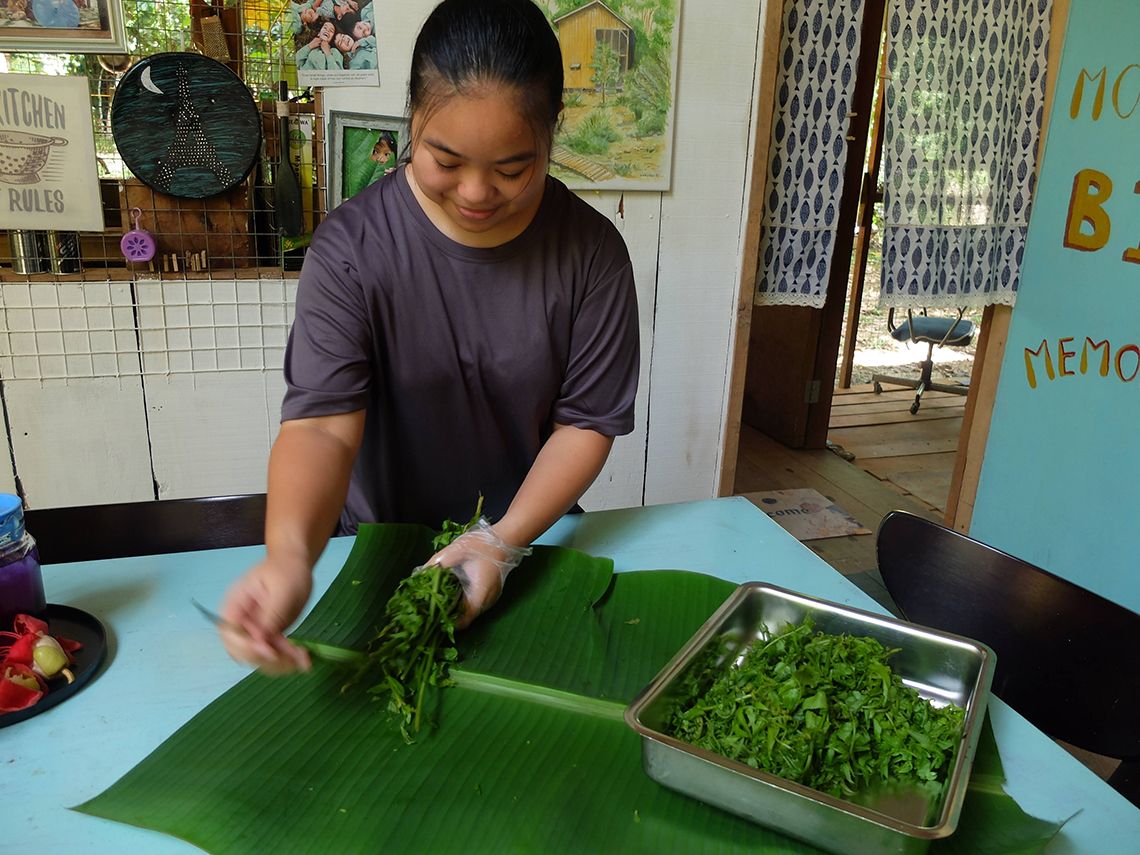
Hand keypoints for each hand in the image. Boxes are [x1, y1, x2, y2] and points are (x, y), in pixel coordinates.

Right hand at [219, 557, 312, 673]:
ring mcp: (254, 632)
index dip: (246, 648)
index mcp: (234, 607)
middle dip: (267, 660)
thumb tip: (261, 641)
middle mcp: (240, 623)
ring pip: (260, 658)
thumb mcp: (282, 589)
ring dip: (281, 664)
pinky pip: (274, 654)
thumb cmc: (286, 570)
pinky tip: (304, 660)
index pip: (230, 635)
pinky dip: (288, 660)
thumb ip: (271, 615)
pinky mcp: (269, 637)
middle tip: (293, 660)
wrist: (295, 564)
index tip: (270, 650)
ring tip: (303, 661)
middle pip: (243, 652)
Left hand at [420, 520, 530, 628]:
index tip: (430, 617)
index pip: (462, 621)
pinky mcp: (492, 592)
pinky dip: (463, 601)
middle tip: (430, 607)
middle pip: (465, 617)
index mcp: (479, 594)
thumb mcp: (456, 551)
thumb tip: (419, 575)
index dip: (445, 622)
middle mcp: (487, 601)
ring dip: (456, 608)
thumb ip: (437, 563)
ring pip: (471, 611)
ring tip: (438, 599)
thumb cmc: (483, 544)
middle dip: (448, 614)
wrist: (507, 538)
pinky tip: (452, 590)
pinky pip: (475, 603)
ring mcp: (491, 598)